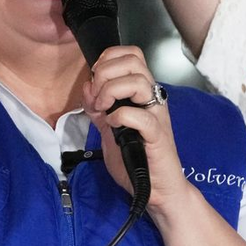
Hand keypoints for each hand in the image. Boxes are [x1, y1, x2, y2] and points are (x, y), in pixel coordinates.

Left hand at [83, 45, 190, 212]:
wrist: (157, 191)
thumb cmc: (137, 160)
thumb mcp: (109, 129)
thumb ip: (98, 108)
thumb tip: (87, 85)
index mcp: (142, 93)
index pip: (130, 54)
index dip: (108, 58)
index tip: (96, 79)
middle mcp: (152, 99)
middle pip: (134, 60)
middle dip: (106, 72)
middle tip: (98, 96)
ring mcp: (157, 115)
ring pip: (138, 81)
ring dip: (111, 91)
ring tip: (103, 110)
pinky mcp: (158, 136)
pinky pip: (140, 116)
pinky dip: (120, 116)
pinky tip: (112, 125)